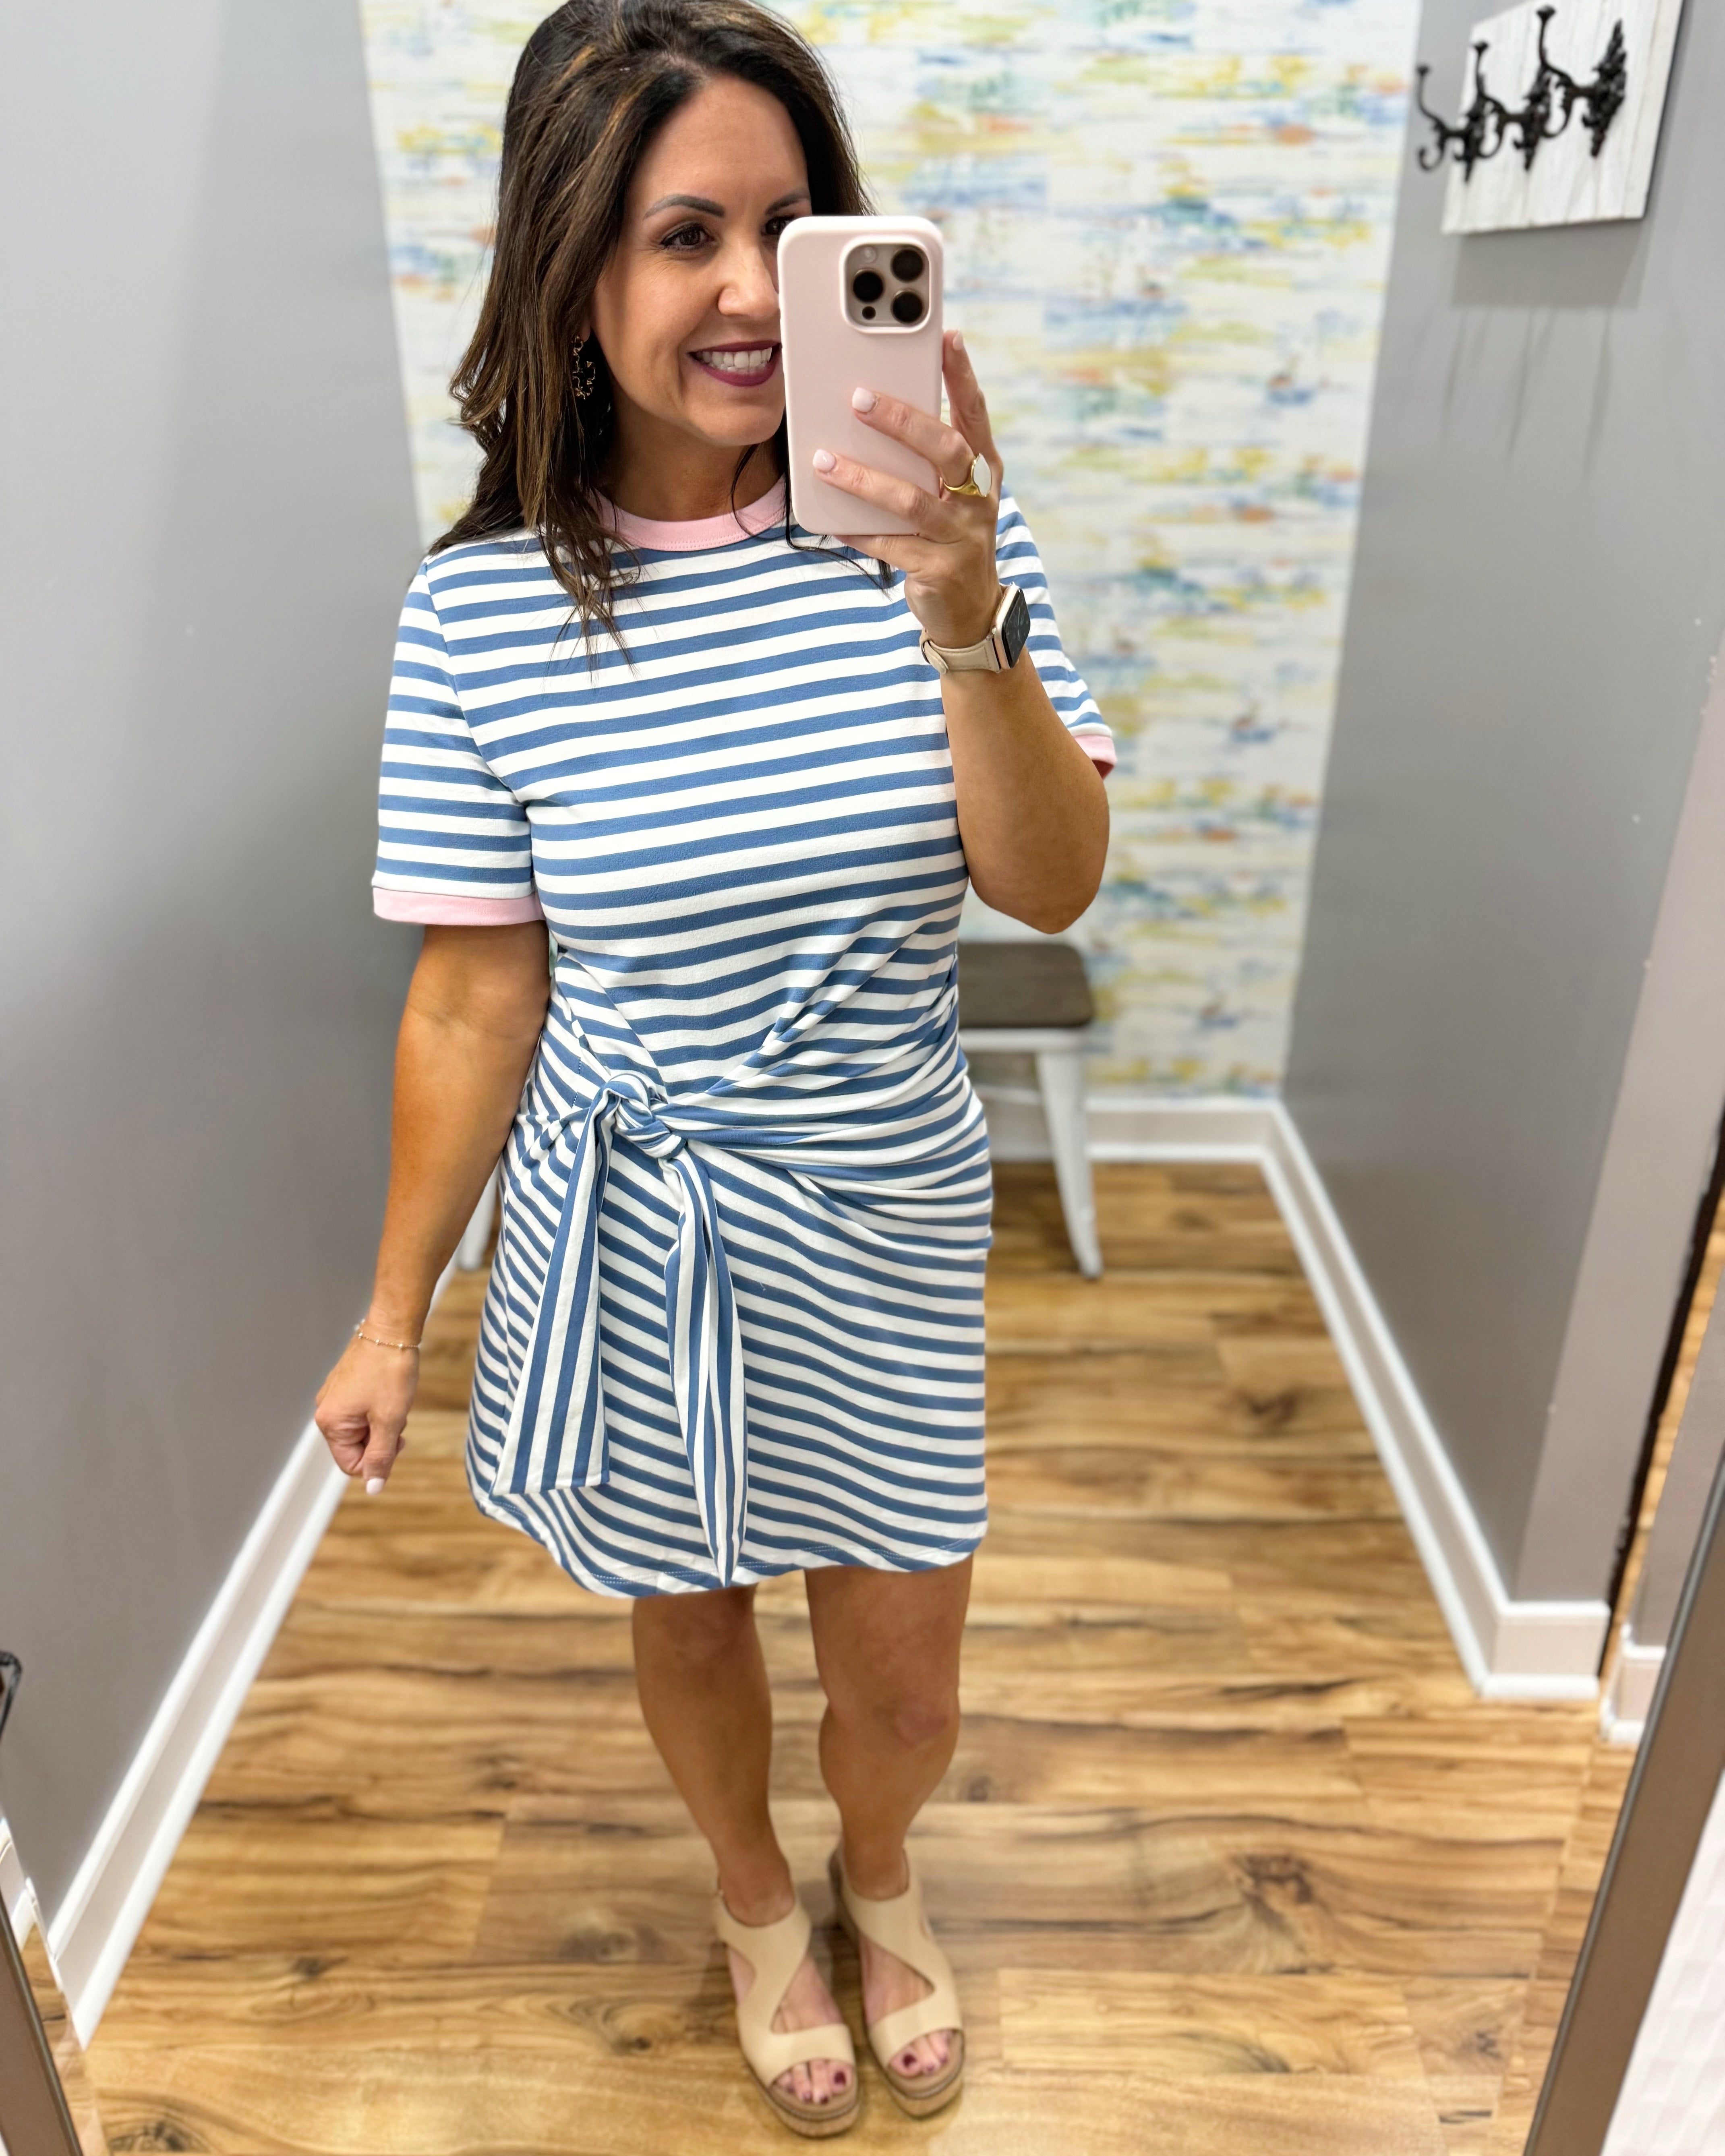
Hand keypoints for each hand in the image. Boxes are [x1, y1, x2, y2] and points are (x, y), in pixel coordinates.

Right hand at [314, 1331, 417, 1492]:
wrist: (391, 1329)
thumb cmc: (390, 1373)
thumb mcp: (389, 1421)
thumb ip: (380, 1457)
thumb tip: (373, 1489)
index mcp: (329, 1422)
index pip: (351, 1464)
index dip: (378, 1460)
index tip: (397, 1439)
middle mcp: (325, 1410)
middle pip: (355, 1447)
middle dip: (380, 1438)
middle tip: (397, 1417)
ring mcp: (333, 1396)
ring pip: (361, 1429)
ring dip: (382, 1423)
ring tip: (394, 1401)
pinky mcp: (344, 1385)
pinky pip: (361, 1411)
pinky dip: (378, 1409)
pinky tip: (389, 1392)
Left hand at [811, 330, 1002, 648]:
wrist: (968, 612)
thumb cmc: (949, 538)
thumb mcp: (948, 494)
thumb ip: (923, 459)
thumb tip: (871, 413)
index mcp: (981, 471)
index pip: (974, 415)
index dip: (963, 376)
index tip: (948, 337)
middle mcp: (976, 499)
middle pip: (945, 450)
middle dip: (903, 421)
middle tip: (860, 398)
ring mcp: (960, 536)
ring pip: (911, 500)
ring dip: (864, 479)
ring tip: (824, 461)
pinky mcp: (938, 570)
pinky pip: (891, 546)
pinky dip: (858, 531)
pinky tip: (831, 520)